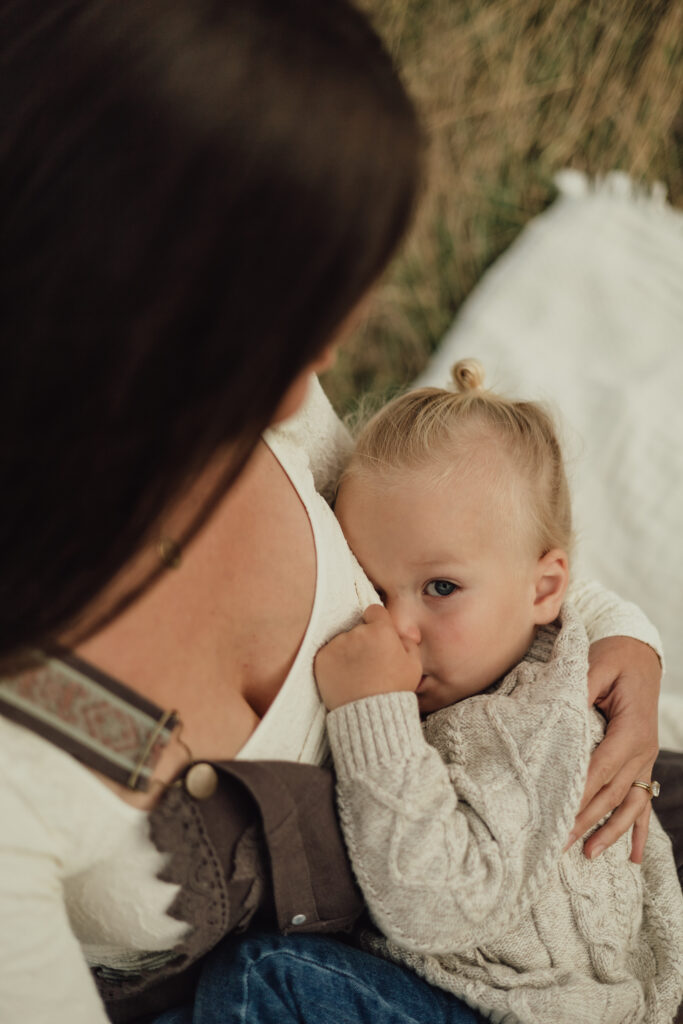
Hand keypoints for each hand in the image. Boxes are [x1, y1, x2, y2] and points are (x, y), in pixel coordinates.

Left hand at [315, 604, 421, 710]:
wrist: (369, 716)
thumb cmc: (395, 691)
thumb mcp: (414, 666)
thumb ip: (408, 642)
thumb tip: (398, 632)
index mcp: (381, 630)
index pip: (374, 611)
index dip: (377, 623)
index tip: (378, 637)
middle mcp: (356, 633)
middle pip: (358, 628)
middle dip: (363, 640)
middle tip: (369, 663)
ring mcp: (337, 645)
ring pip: (342, 641)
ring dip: (348, 652)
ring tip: (357, 675)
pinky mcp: (322, 658)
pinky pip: (329, 654)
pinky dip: (334, 663)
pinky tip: (345, 678)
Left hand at [566, 636, 660, 861]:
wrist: (640, 653)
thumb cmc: (615, 657)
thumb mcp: (597, 665)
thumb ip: (581, 689)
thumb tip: (561, 709)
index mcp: (631, 731)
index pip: (600, 769)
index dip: (580, 793)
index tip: (558, 815)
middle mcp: (642, 751)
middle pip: (611, 793)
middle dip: (586, 821)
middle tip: (558, 845)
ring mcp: (645, 760)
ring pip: (629, 804)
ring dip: (611, 832)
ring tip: (589, 855)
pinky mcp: (642, 762)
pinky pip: (643, 801)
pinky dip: (638, 830)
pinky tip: (634, 856)